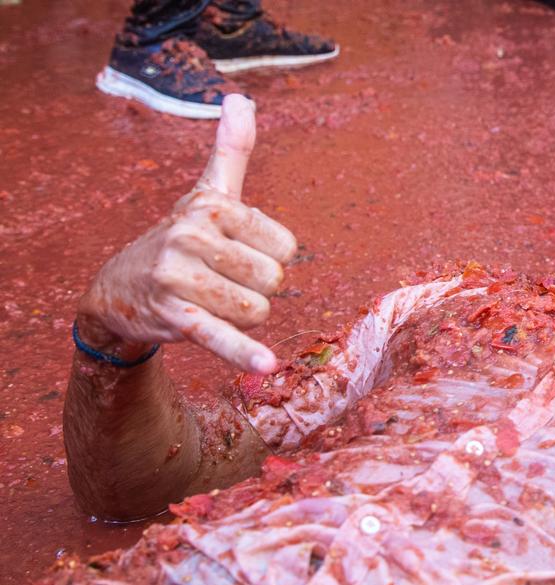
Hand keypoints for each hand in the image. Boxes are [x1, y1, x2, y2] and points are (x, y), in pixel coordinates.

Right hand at [76, 95, 295, 373]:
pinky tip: (266, 366)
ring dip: (244, 318)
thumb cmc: (181, 238)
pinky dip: (244, 354)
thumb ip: (231, 151)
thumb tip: (241, 98)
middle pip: (274, 280)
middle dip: (257, 290)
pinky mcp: (175, 318)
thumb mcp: (206, 193)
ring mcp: (180, 278)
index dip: (269, 258)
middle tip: (222, 282)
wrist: (120, 289)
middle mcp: (193, 236)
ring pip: (257, 310)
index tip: (237, 254)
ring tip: (213, 304)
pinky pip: (222, 337)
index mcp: (212, 206)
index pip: (285, 246)